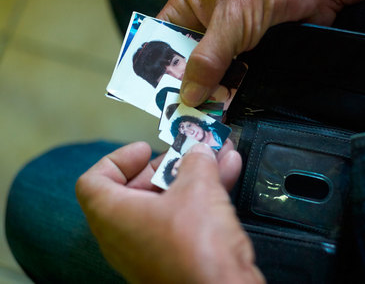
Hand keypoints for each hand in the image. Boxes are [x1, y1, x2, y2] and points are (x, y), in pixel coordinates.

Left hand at [76, 142, 263, 282]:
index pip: (95, 181)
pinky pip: (184, 217)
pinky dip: (202, 195)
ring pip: (168, 201)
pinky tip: (227, 174)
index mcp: (113, 216)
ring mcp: (151, 248)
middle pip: (138, 187)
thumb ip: (196, 162)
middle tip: (188, 151)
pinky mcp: (175, 256)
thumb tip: (199, 153)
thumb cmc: (195, 249)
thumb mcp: (197, 188)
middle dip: (169, 164)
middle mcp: (126, 235)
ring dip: (193, 176)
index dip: (118, 159)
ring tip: (216, 154)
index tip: (144, 150)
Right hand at [157, 0, 364, 106]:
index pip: (164, 40)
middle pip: (188, 61)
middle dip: (185, 86)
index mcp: (190, 6)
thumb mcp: (229, 21)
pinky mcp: (252, 53)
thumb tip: (188, 96)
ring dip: (209, 92)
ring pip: (212, 72)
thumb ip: (207, 59)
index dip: (159, 67)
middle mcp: (206, 25)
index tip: (155, 97)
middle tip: (179, 116)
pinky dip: (231, 91)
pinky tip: (223, 109)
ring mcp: (230, 40)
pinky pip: (236, 76)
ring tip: (199, 119)